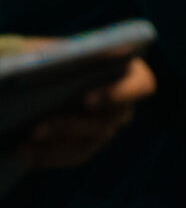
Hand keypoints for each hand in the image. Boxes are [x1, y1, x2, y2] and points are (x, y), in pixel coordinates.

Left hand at [13, 52, 154, 170]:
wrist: (38, 80)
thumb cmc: (50, 57)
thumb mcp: (51, 51)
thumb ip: (56, 54)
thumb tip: (50, 61)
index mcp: (128, 72)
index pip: (141, 86)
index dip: (120, 94)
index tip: (87, 99)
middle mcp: (124, 104)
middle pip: (109, 120)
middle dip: (72, 124)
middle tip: (38, 126)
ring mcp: (106, 128)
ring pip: (89, 140)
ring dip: (55, 141)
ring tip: (24, 139)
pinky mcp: (87, 146)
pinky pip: (73, 156)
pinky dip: (47, 155)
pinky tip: (22, 150)